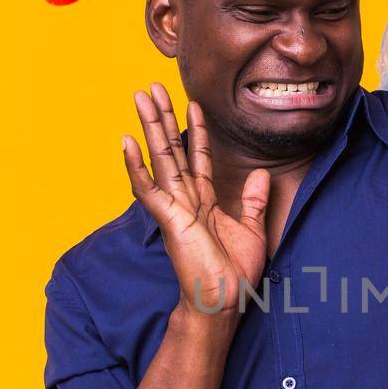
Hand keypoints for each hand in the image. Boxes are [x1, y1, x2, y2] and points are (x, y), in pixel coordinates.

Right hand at [123, 84, 269, 320]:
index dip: (196, 129)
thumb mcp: (252, 230)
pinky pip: (149, 188)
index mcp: (203, 201)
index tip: (194, 103)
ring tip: (139, 97)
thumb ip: (252, 202)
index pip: (198, 156)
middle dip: (163, 116)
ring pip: (160, 159)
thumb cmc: (234, 274)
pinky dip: (136, 166)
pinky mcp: (169, 219)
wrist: (224, 302)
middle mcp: (185, 199)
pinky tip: (126, 142)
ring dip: (149, 127)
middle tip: (152, 87)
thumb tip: (261, 176)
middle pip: (172, 149)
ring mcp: (174, 208)